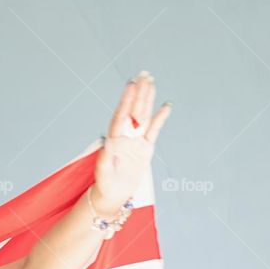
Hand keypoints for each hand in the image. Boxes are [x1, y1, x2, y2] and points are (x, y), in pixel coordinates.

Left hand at [92, 71, 171, 213]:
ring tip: (151, 82)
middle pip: (134, 110)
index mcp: (114, 138)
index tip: (131, 85)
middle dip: (139, 93)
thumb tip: (108, 143)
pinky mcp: (146, 148)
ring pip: (144, 115)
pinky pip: (155, 130)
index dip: (127, 100)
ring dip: (147, 99)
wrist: (113, 194)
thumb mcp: (104, 171)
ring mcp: (136, 141)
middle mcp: (126, 136)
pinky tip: (166, 106)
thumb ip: (106, 157)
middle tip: (144, 74)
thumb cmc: (105, 183)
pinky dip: (160, 118)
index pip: (122, 115)